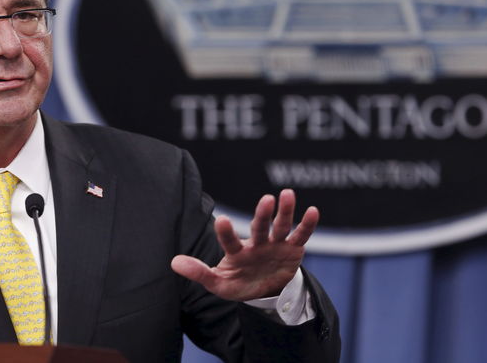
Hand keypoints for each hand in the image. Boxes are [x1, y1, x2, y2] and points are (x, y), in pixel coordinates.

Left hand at [171, 188, 318, 300]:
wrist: (265, 292)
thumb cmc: (239, 283)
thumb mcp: (219, 283)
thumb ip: (199, 272)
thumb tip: (174, 262)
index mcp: (238, 252)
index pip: (230, 240)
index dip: (226, 232)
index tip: (221, 219)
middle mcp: (257, 243)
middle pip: (259, 226)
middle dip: (263, 214)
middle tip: (266, 200)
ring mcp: (275, 244)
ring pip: (281, 225)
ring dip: (285, 211)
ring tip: (286, 194)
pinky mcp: (292, 249)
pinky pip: (301, 235)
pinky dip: (307, 224)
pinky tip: (312, 211)